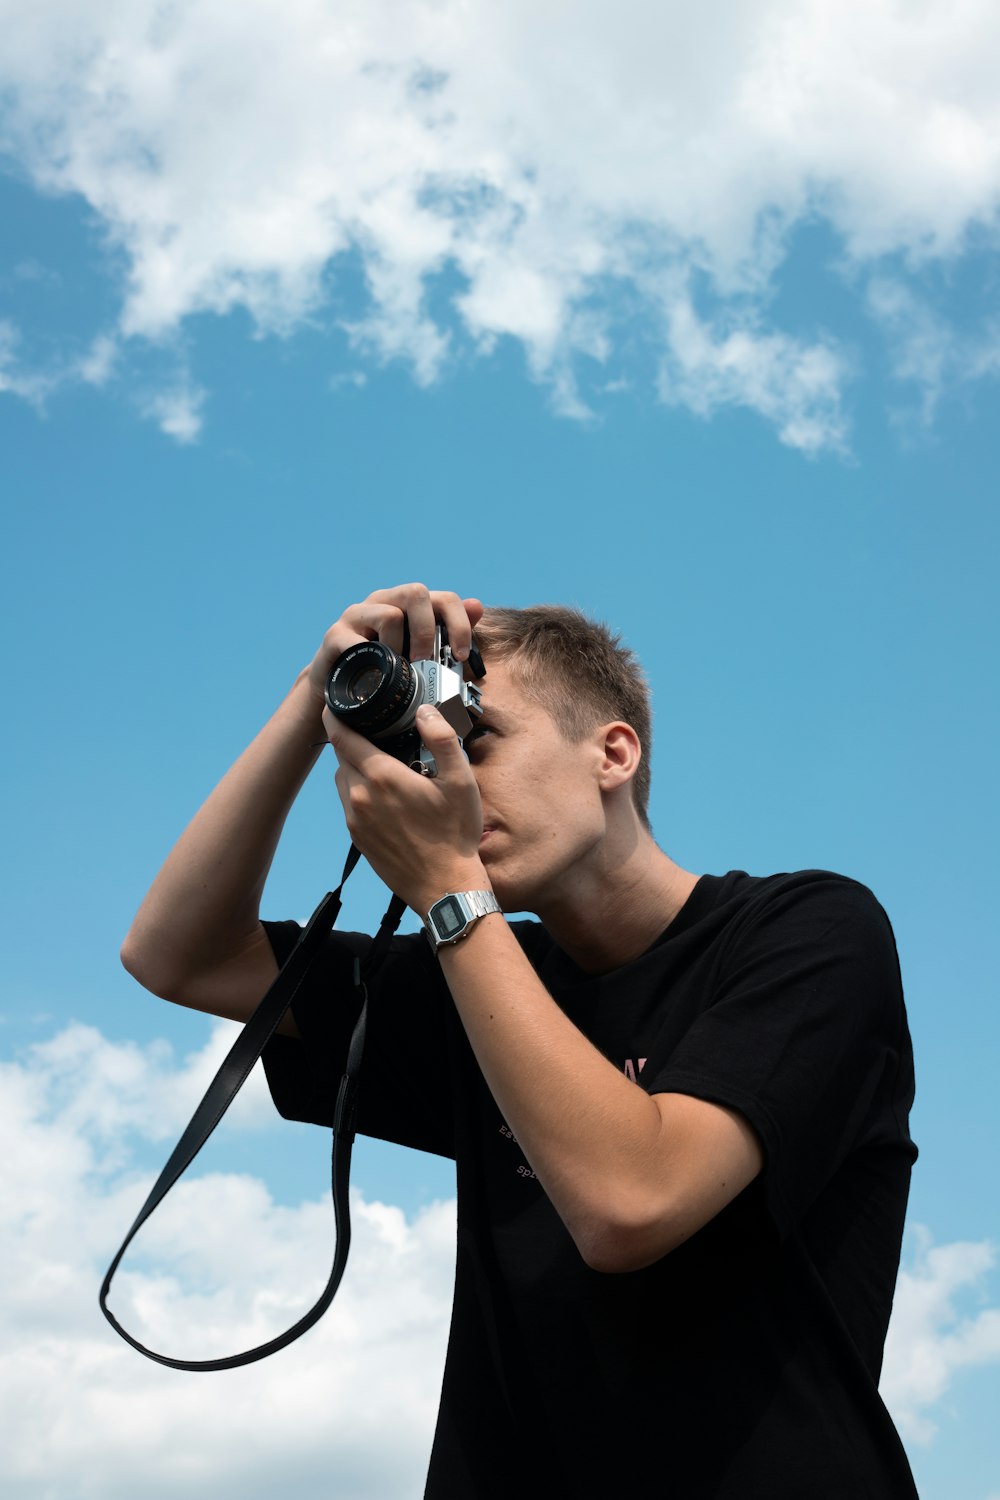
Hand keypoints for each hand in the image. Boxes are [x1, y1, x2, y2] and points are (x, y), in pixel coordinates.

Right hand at [305, 583, 484, 711]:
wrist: (343, 693)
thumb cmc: (389, 672)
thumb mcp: (424, 656)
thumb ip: (450, 634)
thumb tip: (476, 605)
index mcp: (410, 606)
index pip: (444, 599)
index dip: (459, 625)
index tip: (461, 655)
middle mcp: (384, 601)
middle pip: (416, 592)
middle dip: (428, 631)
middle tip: (425, 661)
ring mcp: (359, 614)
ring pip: (389, 614)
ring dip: (399, 647)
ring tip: (396, 669)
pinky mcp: (336, 634)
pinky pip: (358, 640)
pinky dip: (371, 659)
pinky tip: (374, 675)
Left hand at [324, 701, 490, 914]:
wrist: (444, 887)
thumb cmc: (455, 835)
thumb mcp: (460, 782)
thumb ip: (442, 739)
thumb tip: (425, 711)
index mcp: (381, 776)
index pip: (341, 735)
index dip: (335, 716)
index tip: (336, 705)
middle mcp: (359, 795)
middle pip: (341, 756)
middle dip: (351, 741)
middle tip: (371, 732)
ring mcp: (355, 819)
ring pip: (342, 780)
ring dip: (354, 768)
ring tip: (380, 765)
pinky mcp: (357, 838)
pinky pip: (349, 804)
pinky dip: (359, 793)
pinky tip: (384, 797)